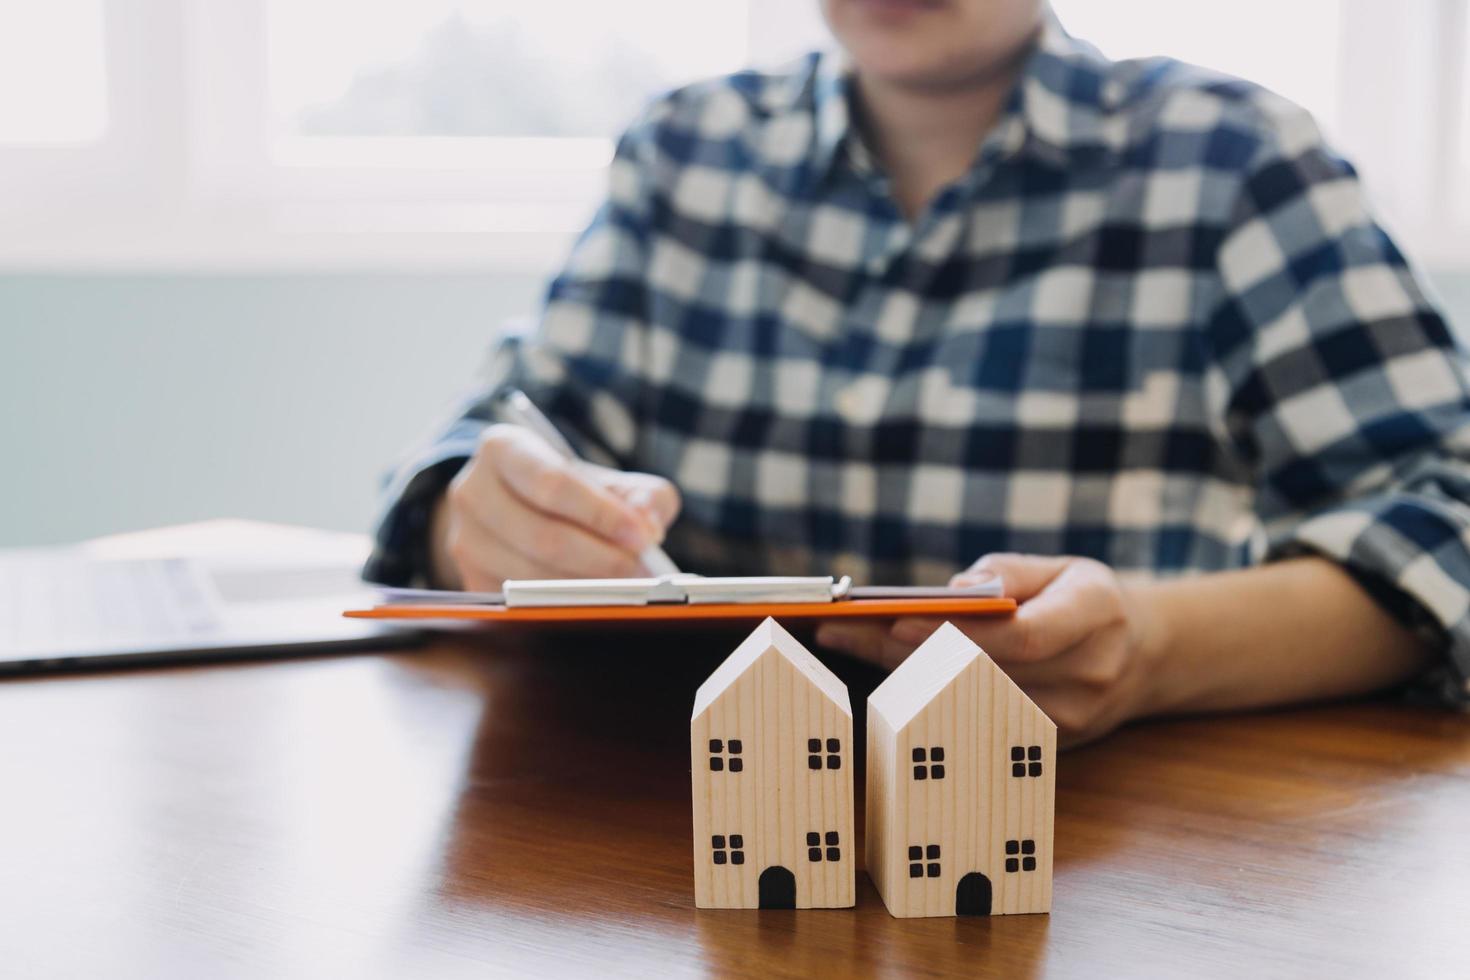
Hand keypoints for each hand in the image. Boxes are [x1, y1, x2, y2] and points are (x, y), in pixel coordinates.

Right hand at [430, 424, 679, 590]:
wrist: (517, 508)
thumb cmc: (570, 492)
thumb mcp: (605, 478)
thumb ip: (639, 494)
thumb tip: (648, 524)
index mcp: (502, 448)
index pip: (552, 483)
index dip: (600, 514)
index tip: (642, 536)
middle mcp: (472, 492)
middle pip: (541, 536)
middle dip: (600, 558)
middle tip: (641, 570)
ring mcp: (464, 540)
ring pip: (531, 576)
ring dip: (586, 587)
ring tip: (626, 586)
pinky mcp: (470, 581)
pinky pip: (523, 603)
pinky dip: (565, 605)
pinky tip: (595, 599)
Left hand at [815, 554, 1161, 745]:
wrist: (1145, 657)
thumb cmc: (1089, 601)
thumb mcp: (1063, 566)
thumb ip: (1009, 572)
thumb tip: (955, 592)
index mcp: (1098, 615)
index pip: (1021, 634)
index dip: (956, 631)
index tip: (893, 618)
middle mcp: (1089, 675)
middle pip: (984, 671)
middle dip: (904, 649)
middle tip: (840, 628)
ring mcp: (1073, 720)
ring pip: (970, 699)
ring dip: (902, 673)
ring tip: (844, 641)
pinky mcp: (1051, 747)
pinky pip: (977, 717)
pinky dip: (927, 694)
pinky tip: (882, 671)